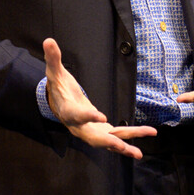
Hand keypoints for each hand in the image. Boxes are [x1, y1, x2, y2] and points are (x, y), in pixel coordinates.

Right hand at [43, 38, 156, 158]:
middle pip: (93, 137)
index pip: (77, 115)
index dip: (88, 117)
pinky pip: (116, 137)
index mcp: (69, 111)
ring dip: (123, 147)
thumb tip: (48, 40)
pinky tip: (145, 136)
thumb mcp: (55, 72)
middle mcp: (79, 127)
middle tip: (121, 146)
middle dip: (108, 142)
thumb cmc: (58, 87)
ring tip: (138, 154)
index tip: (100, 116)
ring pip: (108, 141)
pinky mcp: (100, 131)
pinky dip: (129, 140)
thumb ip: (53, 58)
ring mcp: (90, 131)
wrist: (59, 103)